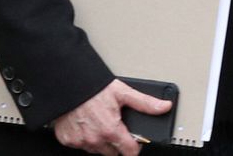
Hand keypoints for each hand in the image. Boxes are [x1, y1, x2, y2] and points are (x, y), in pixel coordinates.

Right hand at [51, 79, 172, 154]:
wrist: (68, 83)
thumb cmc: (94, 88)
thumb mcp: (123, 92)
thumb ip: (145, 103)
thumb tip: (164, 106)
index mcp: (111, 130)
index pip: (129, 152)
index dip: (135, 147)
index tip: (135, 143)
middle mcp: (95, 139)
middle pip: (113, 153)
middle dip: (117, 143)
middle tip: (115, 127)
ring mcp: (81, 141)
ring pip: (97, 150)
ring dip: (102, 141)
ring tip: (101, 123)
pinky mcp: (68, 140)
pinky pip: (81, 145)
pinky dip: (85, 138)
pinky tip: (88, 124)